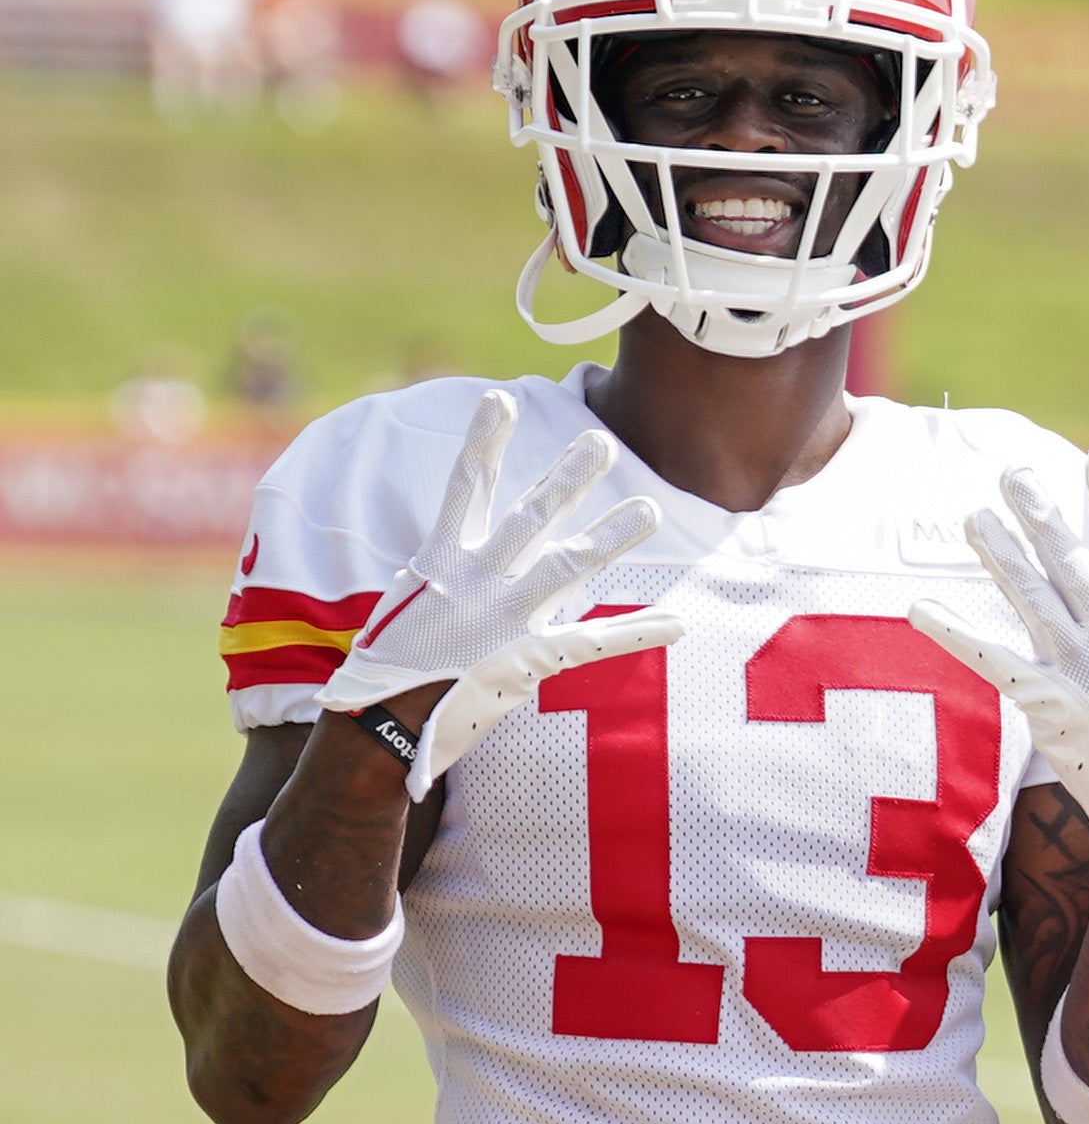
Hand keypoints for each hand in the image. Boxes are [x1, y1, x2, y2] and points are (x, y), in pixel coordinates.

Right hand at [316, 388, 677, 800]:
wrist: (378, 725)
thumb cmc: (390, 666)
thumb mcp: (409, 604)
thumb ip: (446, 572)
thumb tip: (465, 547)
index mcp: (441, 561)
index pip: (464, 487)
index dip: (483, 441)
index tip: (502, 398)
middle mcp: (477, 581)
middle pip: (530, 516)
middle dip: (567, 478)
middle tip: (600, 441)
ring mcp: (506, 618)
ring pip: (567, 566)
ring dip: (611, 537)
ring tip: (651, 509)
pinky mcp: (529, 658)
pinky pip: (594, 643)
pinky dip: (636, 633)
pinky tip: (676, 623)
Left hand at [911, 446, 1088, 853]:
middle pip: (1072, 558)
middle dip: (1044, 513)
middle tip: (1015, 472)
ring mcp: (1078, 659)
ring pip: (1034, 593)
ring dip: (1001, 554)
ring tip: (975, 516)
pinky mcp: (1047, 693)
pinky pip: (989, 656)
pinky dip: (952, 631)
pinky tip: (920, 609)